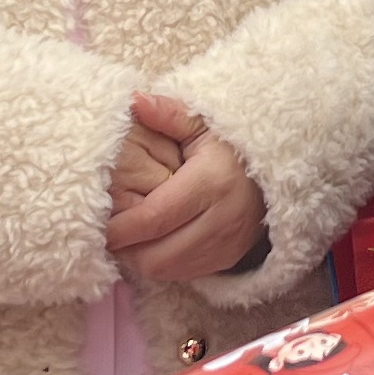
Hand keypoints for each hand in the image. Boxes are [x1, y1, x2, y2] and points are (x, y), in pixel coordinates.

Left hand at [104, 94, 268, 289]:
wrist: (274, 173)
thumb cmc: (231, 147)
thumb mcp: (202, 124)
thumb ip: (168, 114)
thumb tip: (134, 101)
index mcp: (211, 183)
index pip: (155, 218)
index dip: (122, 228)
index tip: (99, 225)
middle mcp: (221, 219)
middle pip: (158, 254)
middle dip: (126, 250)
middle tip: (108, 235)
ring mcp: (226, 244)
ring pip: (168, 269)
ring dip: (141, 260)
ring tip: (126, 240)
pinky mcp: (227, 258)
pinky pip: (184, 274)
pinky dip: (161, 265)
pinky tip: (151, 245)